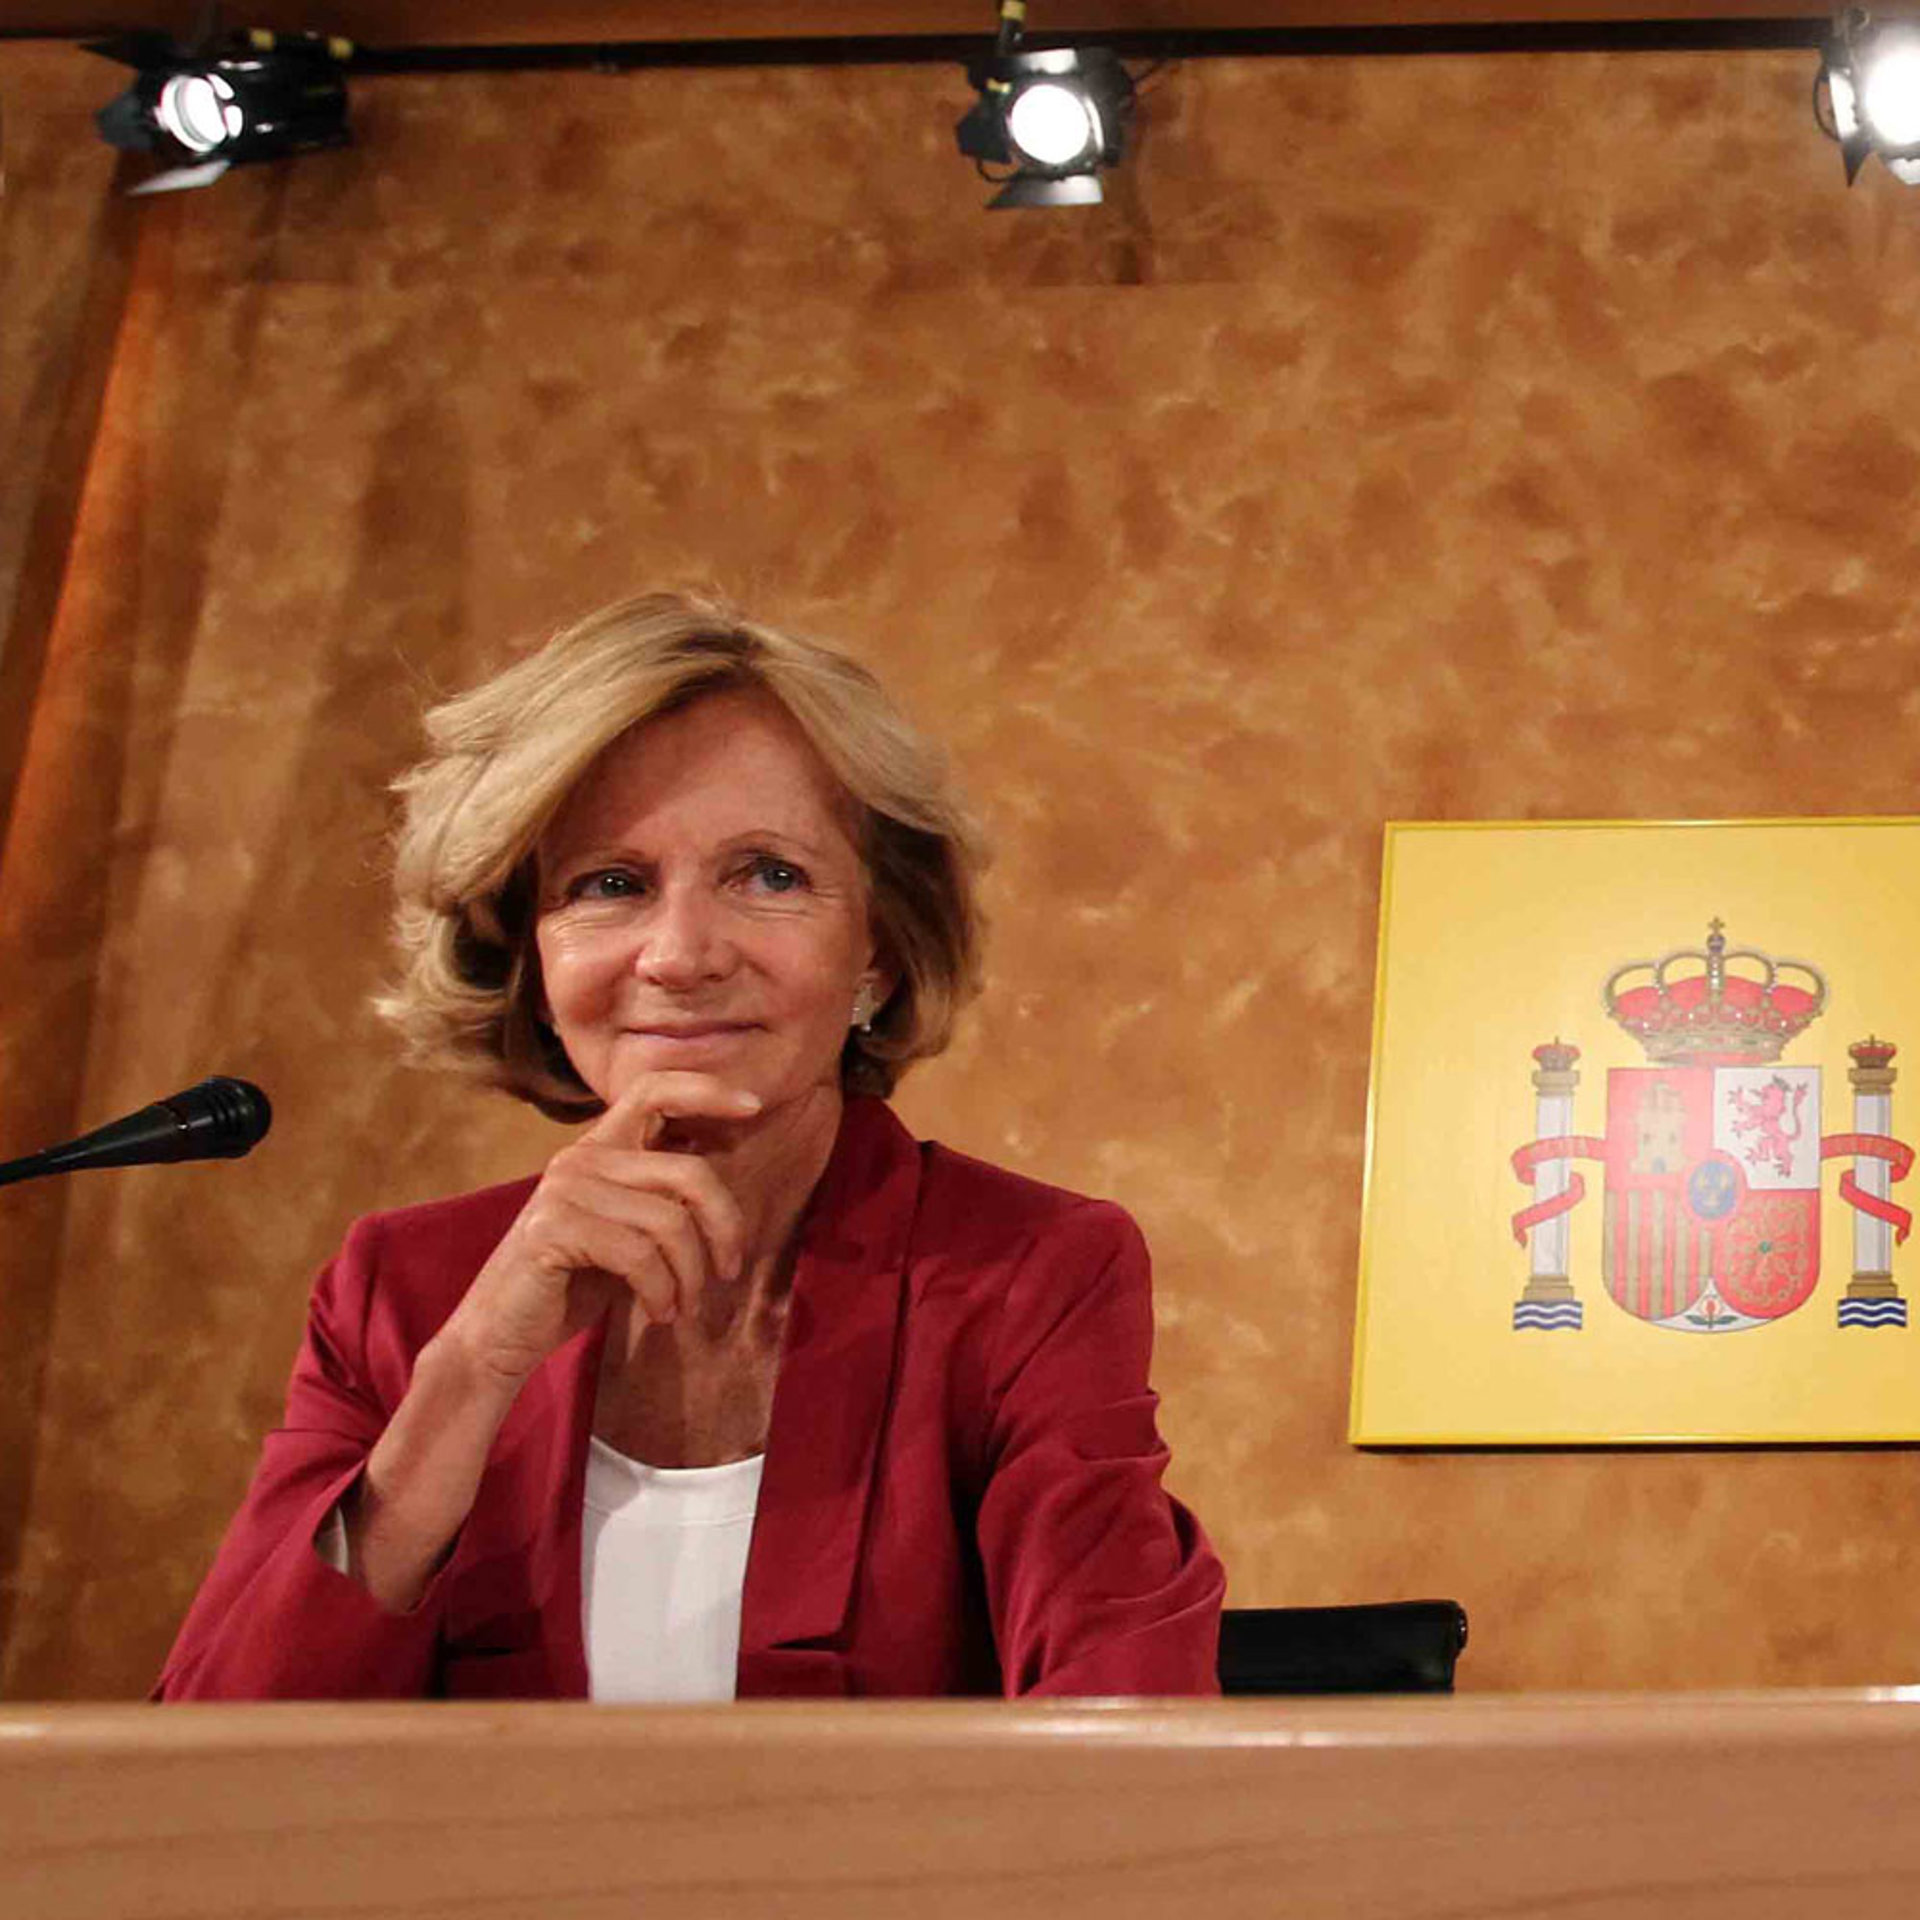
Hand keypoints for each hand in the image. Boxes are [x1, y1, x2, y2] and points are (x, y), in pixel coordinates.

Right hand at [441, 1070, 758, 1398]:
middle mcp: (580, 1158)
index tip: (753, 1105)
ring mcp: (565, 1190)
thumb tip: (723, 1176)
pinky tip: (659, 1313)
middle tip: (730, 1271)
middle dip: (725, 1226)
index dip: (706, 1090)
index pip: (654, 1089)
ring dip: (691, 1276)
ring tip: (683, 1306)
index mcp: (599, 1148)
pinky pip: (640, 1255)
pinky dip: (663, 1292)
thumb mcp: (628, 1231)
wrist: (501, 1335)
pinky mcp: (555, 1229)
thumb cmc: (573, 1284)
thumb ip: (663, 1198)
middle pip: (689, 1171)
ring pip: (671, 1222)